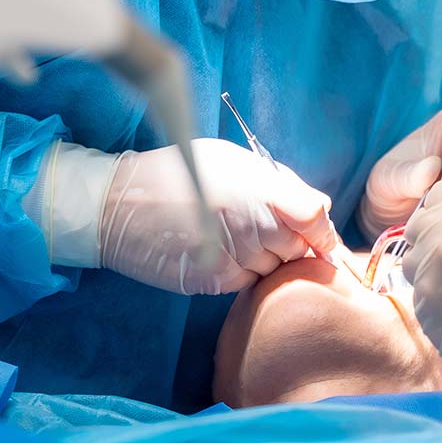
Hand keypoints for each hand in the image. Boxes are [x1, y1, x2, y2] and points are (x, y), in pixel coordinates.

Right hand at [99, 139, 336, 294]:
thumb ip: (280, 184)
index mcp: (258, 186)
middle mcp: (249, 223)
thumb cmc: (180, 172)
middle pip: (297, 248)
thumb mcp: (233, 160)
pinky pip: (246, 282)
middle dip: (292, 243)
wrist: (120, 204)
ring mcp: (231, 256)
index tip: (318, 233)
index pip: (314, 218)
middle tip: (265, 229)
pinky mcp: (212, 280)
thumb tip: (318, 209)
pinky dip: (242, 271)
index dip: (321, 230)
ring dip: (266, 259)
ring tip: (236, 236)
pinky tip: (219, 251)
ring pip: (274, 270)